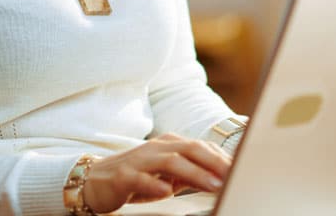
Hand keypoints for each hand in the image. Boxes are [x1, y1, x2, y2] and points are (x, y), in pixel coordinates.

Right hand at [81, 133, 230, 212]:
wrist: (94, 180)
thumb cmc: (135, 177)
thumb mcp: (166, 176)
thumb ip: (189, 174)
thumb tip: (217, 178)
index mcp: (168, 145)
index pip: (200, 147)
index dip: (221, 157)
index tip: (241, 168)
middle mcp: (155, 148)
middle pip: (190, 149)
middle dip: (214, 162)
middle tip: (233, 175)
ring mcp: (139, 160)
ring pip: (170, 162)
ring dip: (195, 173)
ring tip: (213, 185)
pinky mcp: (123, 176)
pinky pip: (141, 178)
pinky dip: (155, 183)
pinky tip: (168, 191)